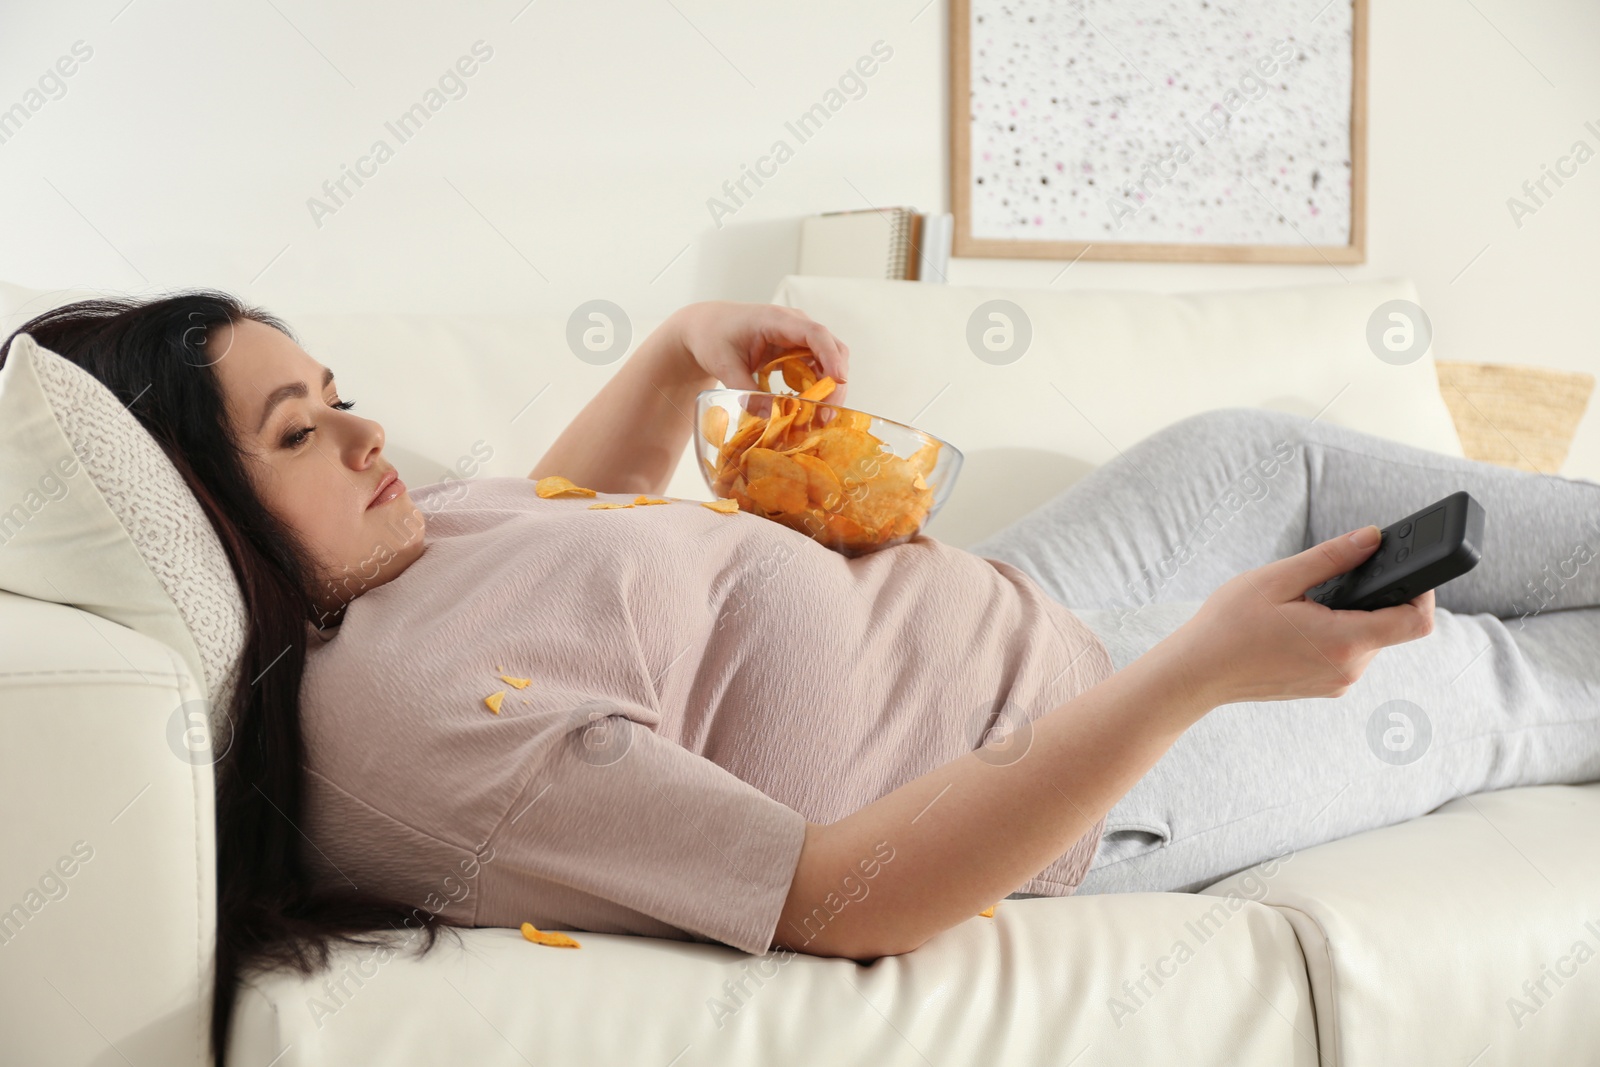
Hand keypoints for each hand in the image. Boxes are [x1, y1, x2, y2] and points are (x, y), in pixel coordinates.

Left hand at [670, 301, 851, 407]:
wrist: (706, 327)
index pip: (815, 333)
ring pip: (828, 362)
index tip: (839, 380)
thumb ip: (745, 390)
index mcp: (776, 320)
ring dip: (828, 390)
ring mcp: (798, 339)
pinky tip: (808, 410)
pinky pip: (816, 370)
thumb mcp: (724, 365)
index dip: (830, 356)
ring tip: (818, 419)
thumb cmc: (713, 337)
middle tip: (826, 414)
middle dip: (836, 382)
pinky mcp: (796, 352)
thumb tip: (769, 418)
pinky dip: (817, 390)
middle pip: (832, 348)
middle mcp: (795, 326)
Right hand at [1165, 525, 1435, 706]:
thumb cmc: (1229, 625)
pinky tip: (1296, 627)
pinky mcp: (1324, 688)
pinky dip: (1334, 636)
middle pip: (1390, 627)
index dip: (1423, 592)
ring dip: (1349, 618)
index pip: (1416, 621)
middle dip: (1371, 599)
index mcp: (1344, 641)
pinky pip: (1346, 655)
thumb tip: (1373, 537)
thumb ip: (1333, 557)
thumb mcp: (1279, 578)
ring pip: (1367, 640)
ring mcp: (1337, 683)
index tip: (1406, 570)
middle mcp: (1349, 669)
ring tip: (1303, 608)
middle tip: (1330, 582)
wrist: (1196, 672)